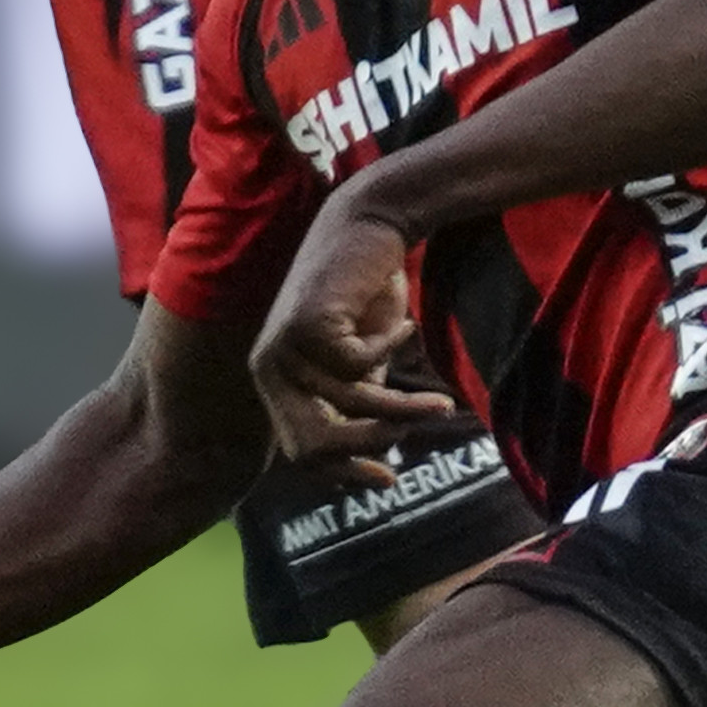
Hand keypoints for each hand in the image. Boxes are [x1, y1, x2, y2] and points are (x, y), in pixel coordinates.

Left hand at [251, 196, 465, 472]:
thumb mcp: (363, 363)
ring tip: (439, 403)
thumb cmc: (368, 297)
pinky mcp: (306, 324)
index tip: (389, 479)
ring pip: (348, 406)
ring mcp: (282, 348)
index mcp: (275, 385)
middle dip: (368, 446)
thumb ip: (360, 407)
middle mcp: (268, 370)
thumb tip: (379, 463)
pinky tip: (404, 327)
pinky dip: (392, 349)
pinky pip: (361, 366)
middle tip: (411, 435)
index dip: (343, 473)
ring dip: (402, 407)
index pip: (301, 453)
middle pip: (311, 446)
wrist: (368, 227)